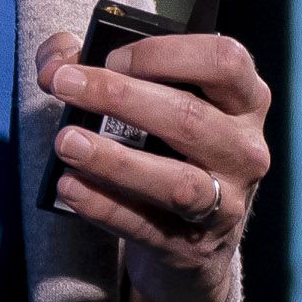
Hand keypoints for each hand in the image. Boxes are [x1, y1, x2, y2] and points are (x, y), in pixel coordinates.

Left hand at [40, 25, 272, 301]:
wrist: (193, 240)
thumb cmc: (168, 148)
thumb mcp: (154, 101)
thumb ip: (101, 67)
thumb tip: (56, 61)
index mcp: (245, 100)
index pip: (224, 60)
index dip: (166, 54)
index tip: (112, 57)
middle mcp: (244, 150)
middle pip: (190, 118)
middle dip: (120, 97)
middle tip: (64, 85)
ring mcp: (226, 203)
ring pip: (176, 182)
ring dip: (115, 160)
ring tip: (66, 142)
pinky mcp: (193, 247)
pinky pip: (146, 226)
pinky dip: (103, 205)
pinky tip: (69, 185)